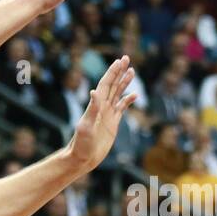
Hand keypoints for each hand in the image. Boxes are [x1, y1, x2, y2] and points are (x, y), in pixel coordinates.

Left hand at [66, 56, 137, 171]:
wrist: (83, 157)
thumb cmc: (81, 143)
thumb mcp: (86, 126)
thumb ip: (92, 109)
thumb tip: (95, 92)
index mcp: (96, 105)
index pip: (106, 84)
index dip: (113, 72)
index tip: (120, 61)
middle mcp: (102, 106)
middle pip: (113, 84)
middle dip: (119, 71)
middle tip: (127, 58)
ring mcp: (108, 114)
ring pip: (118, 93)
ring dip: (125, 82)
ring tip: (132, 71)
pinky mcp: (113, 123)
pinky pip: (122, 108)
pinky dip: (128, 100)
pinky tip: (135, 95)